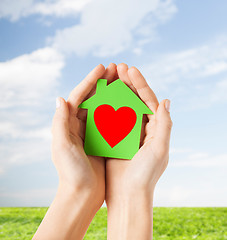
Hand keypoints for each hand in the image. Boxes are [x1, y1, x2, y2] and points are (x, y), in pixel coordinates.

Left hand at [33, 64, 118, 239]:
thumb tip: (60, 98)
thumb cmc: (71, 173)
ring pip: (103, 106)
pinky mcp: (102, 140)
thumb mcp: (62, 147)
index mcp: (68, 124)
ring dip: (112, 93)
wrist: (82, 194)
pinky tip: (128, 102)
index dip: (90, 81)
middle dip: (103, 82)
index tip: (102, 68)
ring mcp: (91, 131)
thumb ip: (59, 123)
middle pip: (92, 98)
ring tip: (123, 80)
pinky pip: (111, 120)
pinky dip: (118, 109)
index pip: (78, 96)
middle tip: (115, 68)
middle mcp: (79, 125)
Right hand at [105, 63, 172, 239]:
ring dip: (115, 91)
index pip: (148, 100)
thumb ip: (165, 125)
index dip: (140, 84)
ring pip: (121, 106)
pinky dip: (105, 107)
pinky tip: (98, 96)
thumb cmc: (145, 175)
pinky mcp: (114, 138)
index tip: (130, 69)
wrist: (127, 196)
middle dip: (127, 83)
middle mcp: (142, 128)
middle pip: (134, 100)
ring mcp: (127, 132)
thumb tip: (166, 100)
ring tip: (108, 77)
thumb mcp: (159, 149)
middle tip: (117, 67)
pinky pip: (110, 118)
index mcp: (155, 128)